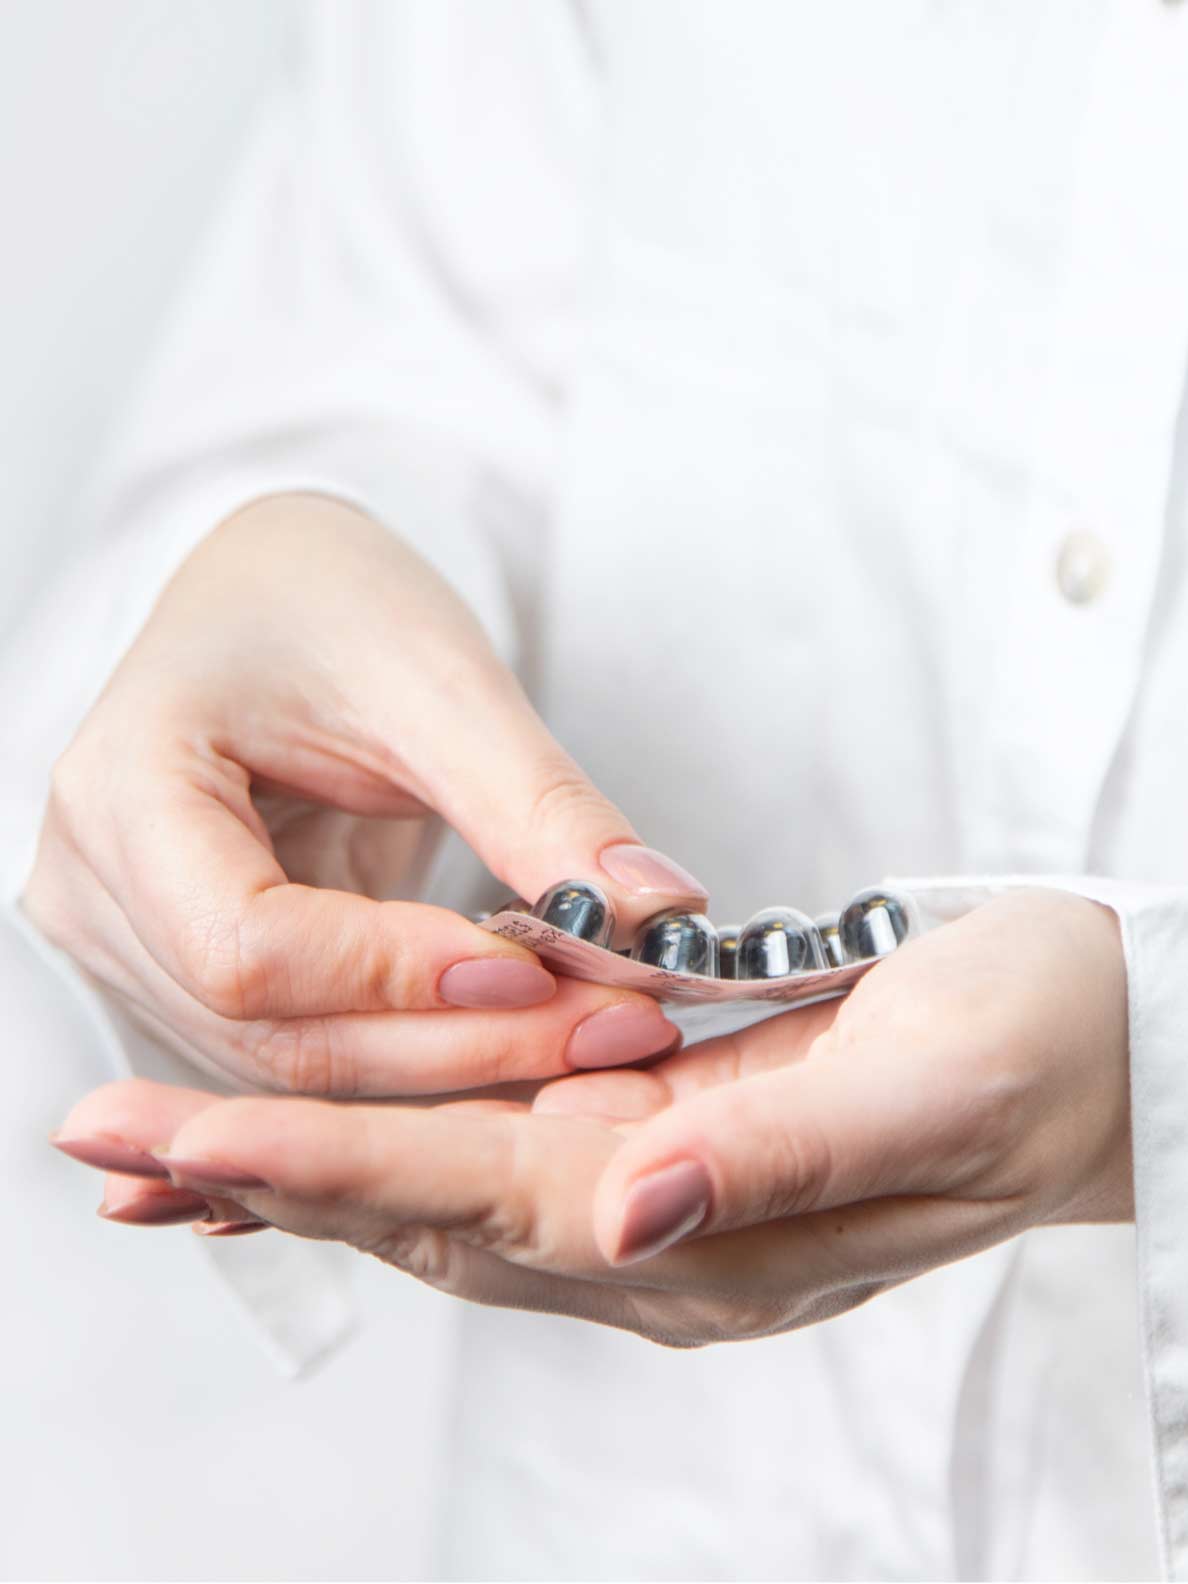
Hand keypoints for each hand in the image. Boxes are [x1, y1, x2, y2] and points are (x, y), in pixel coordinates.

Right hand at [27, 493, 699, 1097]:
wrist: (277, 601)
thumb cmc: (329, 604)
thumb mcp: (436, 679)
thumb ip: (537, 802)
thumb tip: (661, 914)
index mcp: (125, 786)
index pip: (246, 942)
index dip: (397, 974)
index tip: (541, 969)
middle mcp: (96, 891)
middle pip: (273, 1034)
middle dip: (458, 1044)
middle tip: (617, 1029)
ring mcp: (132, 949)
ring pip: (296, 1071)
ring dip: (457, 1067)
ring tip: (598, 1034)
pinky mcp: (191, 980)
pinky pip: (309, 1055)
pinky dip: (425, 1057)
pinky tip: (530, 1039)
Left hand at [55, 892, 1131, 1337]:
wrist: (1117, 1049)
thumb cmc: (1046, 1048)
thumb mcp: (934, 1079)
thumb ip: (777, 1154)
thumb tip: (619, 1212)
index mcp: (708, 1218)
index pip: (464, 1191)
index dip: (310, 1161)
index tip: (166, 1138)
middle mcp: (661, 1231)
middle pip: (418, 1208)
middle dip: (252, 1172)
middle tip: (95, 1144)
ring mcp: (663, 1199)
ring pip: (439, 1191)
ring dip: (296, 1166)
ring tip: (160, 1151)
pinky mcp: (676, 1150)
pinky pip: (497, 1157)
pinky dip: (392, 1147)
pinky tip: (329, 1138)